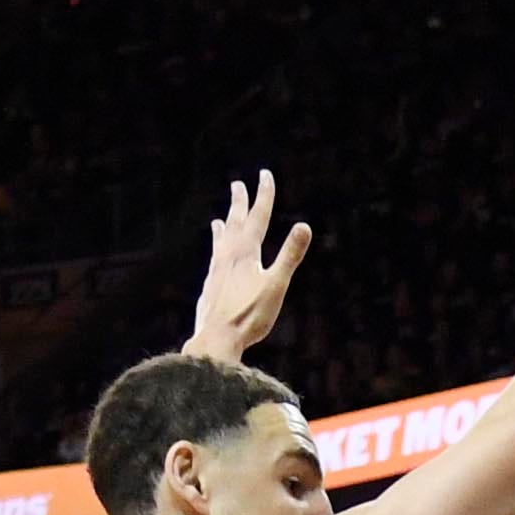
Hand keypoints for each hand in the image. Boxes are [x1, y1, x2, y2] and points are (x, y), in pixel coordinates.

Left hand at [188, 169, 311, 362]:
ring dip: (223, 227)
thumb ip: (290, 255)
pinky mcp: (210, 287)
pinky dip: (215, 254)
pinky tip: (214, 261)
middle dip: (240, 203)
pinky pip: (213, 261)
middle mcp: (228, 256)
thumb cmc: (249, 316)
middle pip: (235, 223)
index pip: (258, 216)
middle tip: (238, 184)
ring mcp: (216, 272)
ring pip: (220, 242)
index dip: (263, 194)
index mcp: (246, 252)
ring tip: (219, 219)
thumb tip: (304, 226)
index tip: (265, 174)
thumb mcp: (276, 285)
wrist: (216, 339)